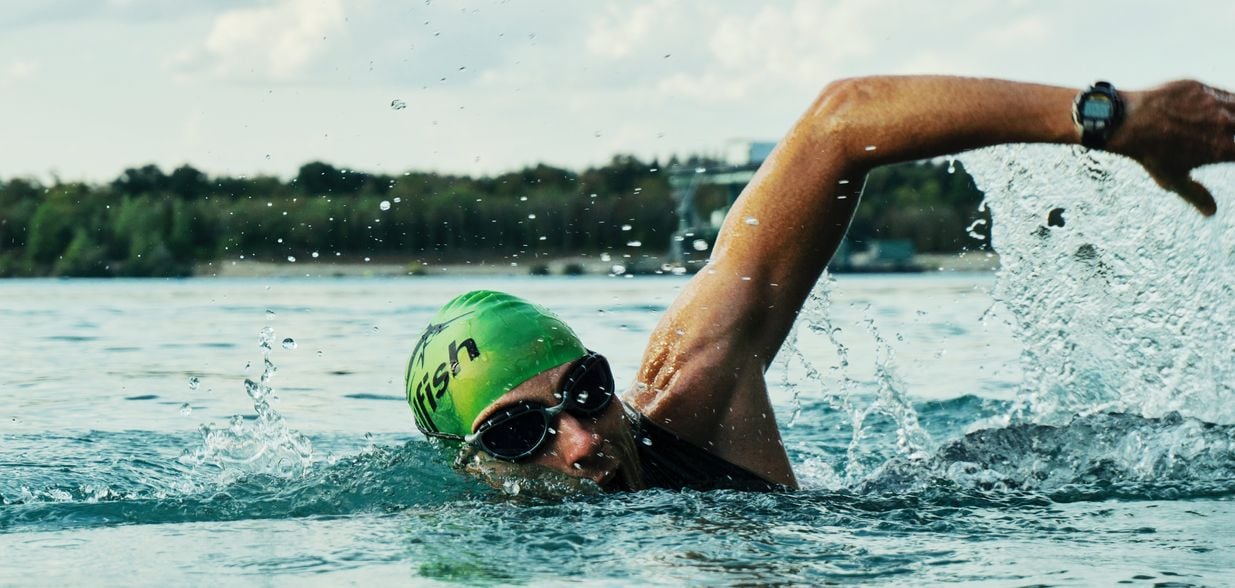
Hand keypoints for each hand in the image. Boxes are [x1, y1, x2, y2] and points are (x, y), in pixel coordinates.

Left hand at [1110, 80, 1234, 215]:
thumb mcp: (1173, 179)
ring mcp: (1214, 102)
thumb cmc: (1149, 154)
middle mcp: (1224, 124)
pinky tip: (1223, 109)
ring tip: (1228, 125)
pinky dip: (1227, 101)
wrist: (1126, 122)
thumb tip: (1212, 212)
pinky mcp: (1201, 87)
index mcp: (1222, 149)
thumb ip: (1196, 195)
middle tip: (1228, 139)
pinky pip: (1224, 92)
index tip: (1230, 154)